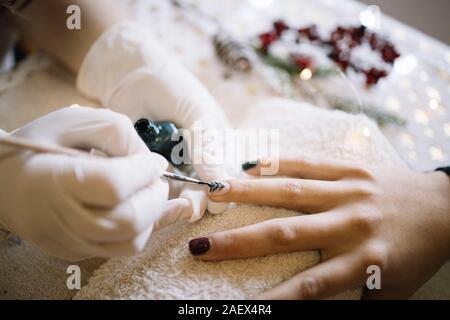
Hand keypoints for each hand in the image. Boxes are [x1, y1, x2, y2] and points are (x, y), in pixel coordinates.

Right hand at [0, 106, 169, 260]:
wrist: (3, 180)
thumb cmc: (37, 146)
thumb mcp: (72, 121)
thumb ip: (116, 133)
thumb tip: (152, 163)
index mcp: (55, 179)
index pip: (114, 185)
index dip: (143, 172)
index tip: (155, 160)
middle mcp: (62, 218)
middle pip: (128, 220)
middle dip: (155, 196)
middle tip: (156, 177)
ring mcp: (69, 241)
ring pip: (131, 242)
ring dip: (153, 215)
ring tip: (150, 191)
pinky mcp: (76, 251)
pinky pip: (122, 248)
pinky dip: (145, 228)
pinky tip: (154, 208)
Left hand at [77, 21, 231, 220]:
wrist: (132, 74)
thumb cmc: (172, 87)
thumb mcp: (196, 112)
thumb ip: (209, 145)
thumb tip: (221, 181)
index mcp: (220, 142)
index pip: (228, 174)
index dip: (224, 190)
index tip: (214, 201)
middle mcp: (200, 157)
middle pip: (206, 187)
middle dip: (199, 199)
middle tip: (191, 207)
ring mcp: (176, 163)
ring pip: (182, 190)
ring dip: (180, 199)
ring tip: (176, 205)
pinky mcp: (152, 166)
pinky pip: (159, 184)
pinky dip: (159, 191)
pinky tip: (157, 194)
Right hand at [188, 159, 449, 298]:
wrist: (447, 207)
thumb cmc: (416, 253)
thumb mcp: (392, 289)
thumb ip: (355, 300)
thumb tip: (312, 307)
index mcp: (363, 261)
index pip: (310, 286)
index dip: (274, 298)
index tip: (241, 304)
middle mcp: (351, 225)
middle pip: (286, 234)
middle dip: (239, 242)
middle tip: (201, 245)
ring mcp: (350, 192)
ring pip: (290, 191)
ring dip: (248, 192)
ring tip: (215, 193)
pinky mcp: (352, 168)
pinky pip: (311, 163)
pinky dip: (279, 163)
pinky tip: (251, 165)